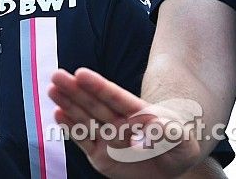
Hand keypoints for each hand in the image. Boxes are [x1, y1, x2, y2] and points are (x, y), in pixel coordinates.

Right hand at [49, 68, 201, 177]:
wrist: (167, 162)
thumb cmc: (176, 147)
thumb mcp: (183, 144)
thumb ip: (171, 135)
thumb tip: (154, 123)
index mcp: (138, 115)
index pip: (117, 98)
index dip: (99, 86)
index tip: (82, 74)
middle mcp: (118, 123)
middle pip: (95, 104)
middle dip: (76, 91)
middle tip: (57, 75)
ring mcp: (107, 139)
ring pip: (85, 119)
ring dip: (68, 104)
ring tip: (52, 89)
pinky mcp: (99, 155)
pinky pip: (83, 141)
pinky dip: (70, 128)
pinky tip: (58, 114)